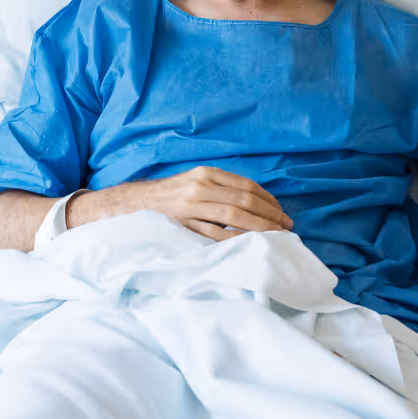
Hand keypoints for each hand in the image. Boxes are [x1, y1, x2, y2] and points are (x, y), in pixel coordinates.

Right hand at [71, 167, 293, 241]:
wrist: (131, 204)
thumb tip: (254, 204)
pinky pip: (214, 232)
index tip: (282, 213)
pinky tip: (249, 244)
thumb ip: (220, 190)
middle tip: (286, 227)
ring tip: (275, 236)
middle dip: (269, 215)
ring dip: (258, 226)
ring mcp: (191, 205)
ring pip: (233, 214)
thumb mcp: (195, 185)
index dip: (268, 200)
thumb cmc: (169, 197)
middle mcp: (200, 185)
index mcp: (206, 174)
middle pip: (244, 200)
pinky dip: (235, 238)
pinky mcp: (182, 222)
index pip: (246, 186)